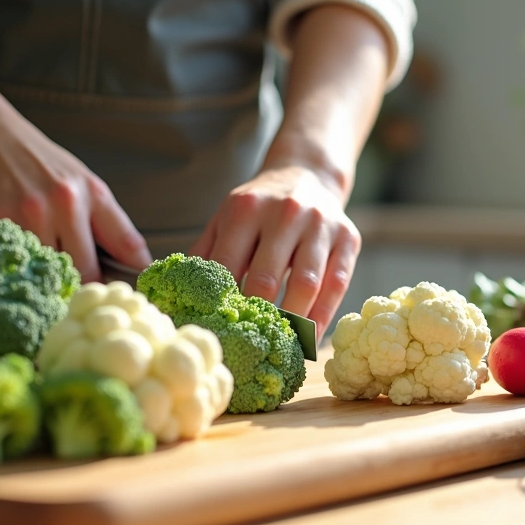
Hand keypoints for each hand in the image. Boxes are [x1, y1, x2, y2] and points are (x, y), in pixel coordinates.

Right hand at [0, 90, 151, 281]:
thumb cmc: (36, 163)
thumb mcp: (81, 182)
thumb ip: (105, 222)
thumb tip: (132, 267)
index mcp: (92, 193)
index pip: (126, 246)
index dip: (133, 276)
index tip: (134, 290)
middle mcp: (64, 203)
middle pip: (86, 272)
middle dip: (83, 285)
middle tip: (75, 289)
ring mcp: (27, 214)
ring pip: (49, 275)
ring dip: (48, 282)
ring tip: (41, 274)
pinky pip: (14, 266)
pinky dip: (17, 272)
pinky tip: (14, 262)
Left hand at [190, 164, 360, 336]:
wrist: (307, 173)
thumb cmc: (260, 207)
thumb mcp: (227, 217)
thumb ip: (204, 253)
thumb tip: (177, 297)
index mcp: (246, 208)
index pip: (228, 267)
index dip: (222, 304)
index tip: (218, 334)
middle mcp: (285, 212)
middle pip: (266, 279)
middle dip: (256, 318)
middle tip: (248, 349)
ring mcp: (320, 225)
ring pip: (305, 285)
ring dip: (292, 323)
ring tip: (281, 350)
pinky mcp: (348, 238)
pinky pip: (336, 285)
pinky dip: (323, 317)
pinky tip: (311, 339)